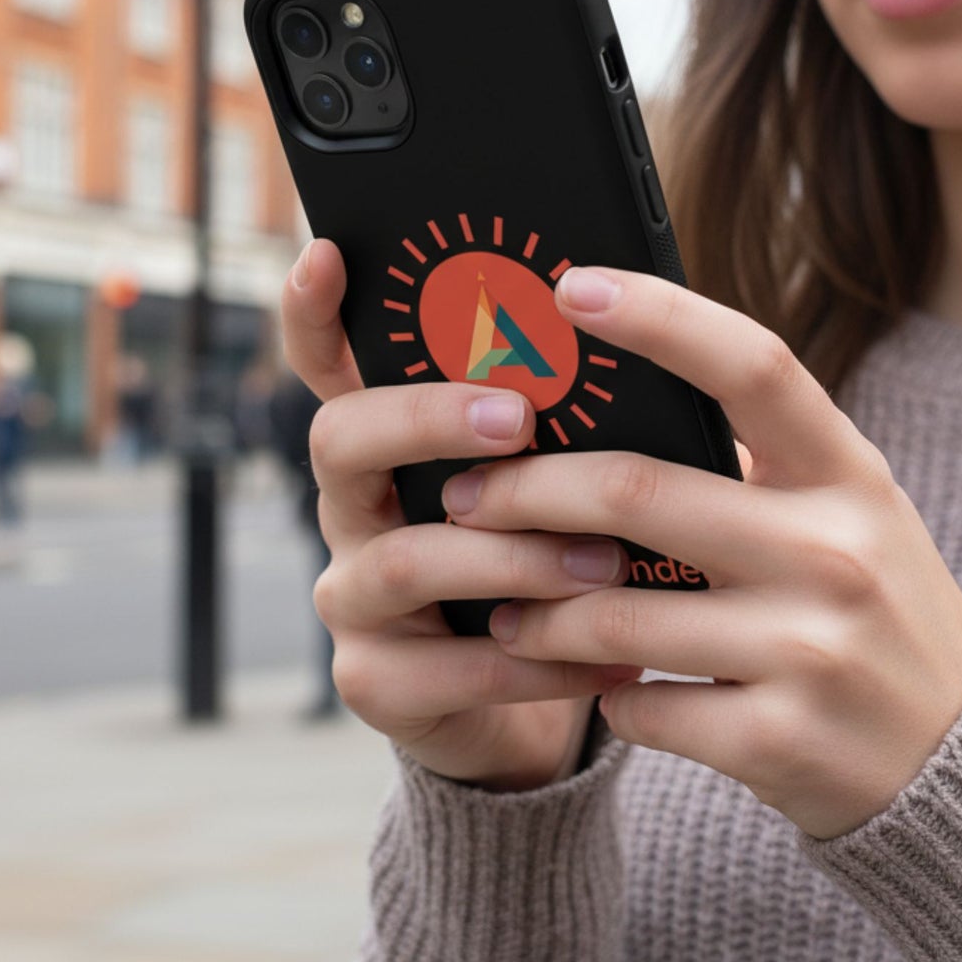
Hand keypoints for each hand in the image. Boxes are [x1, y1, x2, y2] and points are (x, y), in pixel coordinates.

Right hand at [283, 238, 643, 791]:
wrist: (537, 710)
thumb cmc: (557, 563)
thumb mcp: (562, 484)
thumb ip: (571, 423)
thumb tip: (648, 335)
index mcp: (390, 447)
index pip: (326, 365)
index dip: (313, 311)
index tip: (326, 251)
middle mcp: (352, 510)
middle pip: (340, 439)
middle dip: (427, 418)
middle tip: (518, 417)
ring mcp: (352, 596)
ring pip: (403, 558)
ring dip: (513, 555)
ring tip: (606, 562)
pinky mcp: (375, 682)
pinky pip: (448, 667)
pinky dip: (539, 662)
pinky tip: (611, 661)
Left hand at [441, 265, 961, 838]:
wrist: (958, 762)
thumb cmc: (867, 609)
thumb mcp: (839, 515)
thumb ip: (744, 462)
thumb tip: (596, 404)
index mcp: (849, 474)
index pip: (751, 365)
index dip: (658, 316)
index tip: (570, 287)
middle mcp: (837, 551)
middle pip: (636, 489)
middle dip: (524, 491)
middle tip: (465, 497)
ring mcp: (814, 650)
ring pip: (613, 610)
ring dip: (535, 611)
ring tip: (502, 607)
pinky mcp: (780, 742)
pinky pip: (639, 704)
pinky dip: (597, 691)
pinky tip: (593, 683)